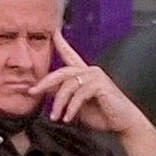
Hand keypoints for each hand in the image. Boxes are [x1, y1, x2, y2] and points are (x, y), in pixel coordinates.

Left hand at [31, 34, 148, 137]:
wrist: (123, 123)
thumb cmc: (102, 114)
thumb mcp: (76, 105)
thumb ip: (63, 96)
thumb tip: (45, 90)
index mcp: (85, 74)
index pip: (70, 55)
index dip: (61, 43)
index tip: (53, 32)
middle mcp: (90, 71)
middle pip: (61, 72)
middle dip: (44, 82)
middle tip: (32, 91)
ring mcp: (96, 76)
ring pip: (67, 85)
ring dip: (59, 103)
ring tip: (55, 116)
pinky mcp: (100, 84)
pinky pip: (78, 94)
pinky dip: (71, 108)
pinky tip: (68, 118)